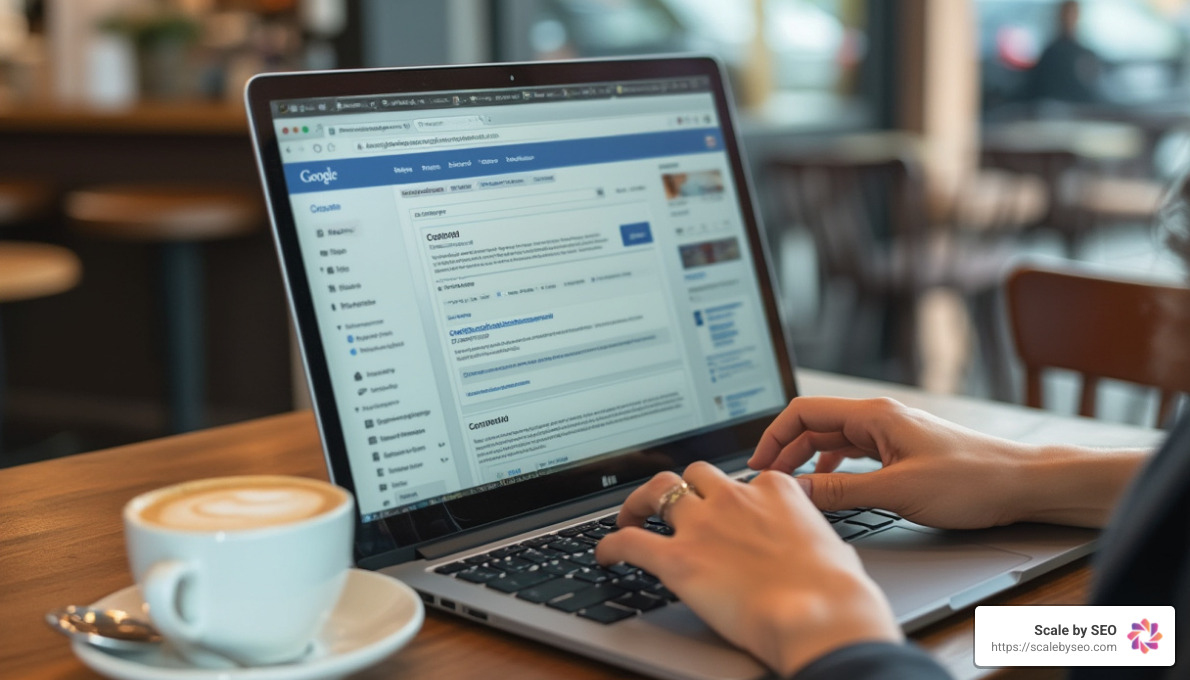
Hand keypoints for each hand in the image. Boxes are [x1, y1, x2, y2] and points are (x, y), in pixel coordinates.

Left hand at [595, 461, 900, 676]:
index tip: (721, 510)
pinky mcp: (678, 559)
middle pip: (694, 475)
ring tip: (629, 518)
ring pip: (657, 490)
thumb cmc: (837, 591)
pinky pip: (629, 541)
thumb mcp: (831, 547)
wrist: (821, 615)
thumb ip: (809, 537)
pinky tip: (604, 556)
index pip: (741, 480)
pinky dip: (610, 545)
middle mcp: (734, 498)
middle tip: (666, 505)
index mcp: (774, 490)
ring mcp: (702, 525)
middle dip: (679, 488)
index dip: (726, 496)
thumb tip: (813, 550)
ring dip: (639, 502)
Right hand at [748, 396, 1148, 528]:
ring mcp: (891, 435)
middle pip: (814, 427)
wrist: (1023, 484)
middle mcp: (879, 419)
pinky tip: (829, 489)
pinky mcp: (902, 453)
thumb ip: (840, 491)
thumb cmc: (971, 480)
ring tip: (789, 488)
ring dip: (807, 462)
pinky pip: (853, 456)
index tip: (757, 465)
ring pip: (833, 443)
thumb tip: (795, 492)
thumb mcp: (897, 491)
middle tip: (766, 483)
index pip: (804, 412)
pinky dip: (832, 470)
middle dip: (785, 452)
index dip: (773, 436)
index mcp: (874, 415)